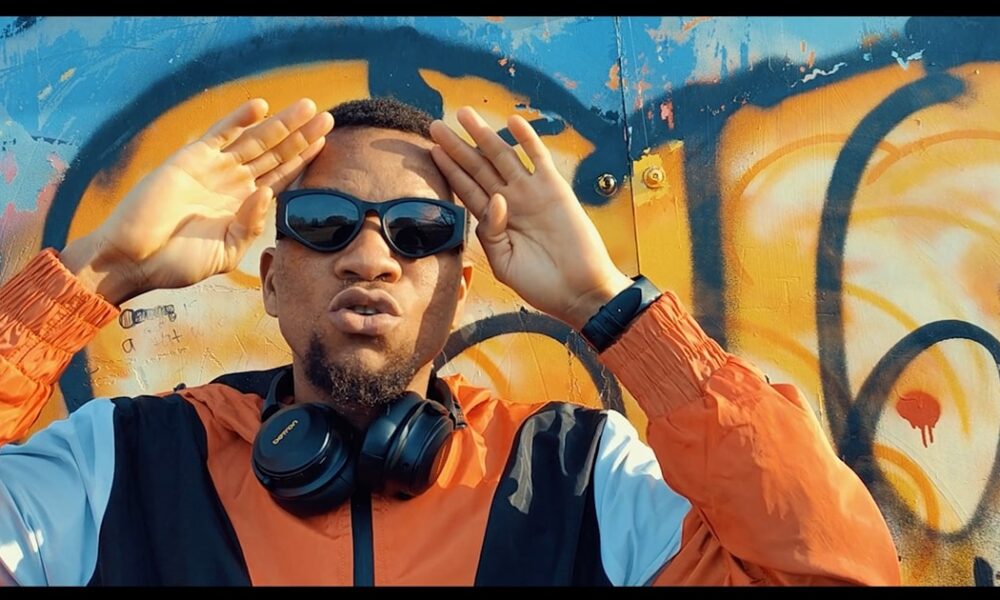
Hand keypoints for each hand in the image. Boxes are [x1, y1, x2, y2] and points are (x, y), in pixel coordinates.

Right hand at [63, 98, 333, 304]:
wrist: (133, 260)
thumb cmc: (177, 263)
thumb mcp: (225, 252)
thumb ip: (249, 226)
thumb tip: (268, 193)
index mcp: (242, 207)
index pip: (280, 176)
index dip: (302, 159)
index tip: (326, 143)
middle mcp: (230, 184)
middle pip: (274, 154)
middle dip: (301, 135)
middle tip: (328, 117)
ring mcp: (211, 169)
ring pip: (254, 140)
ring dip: (280, 123)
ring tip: (307, 107)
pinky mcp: (189, 159)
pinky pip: (218, 134)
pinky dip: (238, 120)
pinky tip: (261, 108)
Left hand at [428, 107, 631, 329]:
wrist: (578, 290)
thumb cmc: (540, 284)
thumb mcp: (504, 263)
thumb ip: (491, 233)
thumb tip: (494, 199)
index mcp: (494, 221)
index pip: (467, 189)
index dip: (450, 170)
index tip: (432, 151)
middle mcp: (510, 201)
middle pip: (478, 168)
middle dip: (457, 147)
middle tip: (435, 125)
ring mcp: (531, 193)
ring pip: (502, 156)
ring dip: (484, 135)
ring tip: (464, 114)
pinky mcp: (554, 188)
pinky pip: (538, 158)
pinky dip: (527, 139)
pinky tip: (512, 121)